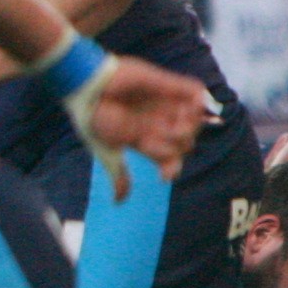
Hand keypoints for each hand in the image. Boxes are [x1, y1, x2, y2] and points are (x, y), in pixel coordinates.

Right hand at [88, 58, 207, 183]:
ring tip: (180, 125)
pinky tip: (191, 108)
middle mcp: (156, 122)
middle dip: (180, 146)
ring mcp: (163, 103)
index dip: (172, 166)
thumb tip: (119, 202)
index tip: (163, 176)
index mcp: (143, 137)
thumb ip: (119, 175)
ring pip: (194, 120)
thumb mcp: (107, 152)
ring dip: (192, 127)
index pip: (169, 156)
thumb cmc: (93, 120)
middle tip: (165, 141)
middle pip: (185, 141)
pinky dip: (200, 100)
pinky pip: (196, 92)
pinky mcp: (167, 85)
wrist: (88, 89)